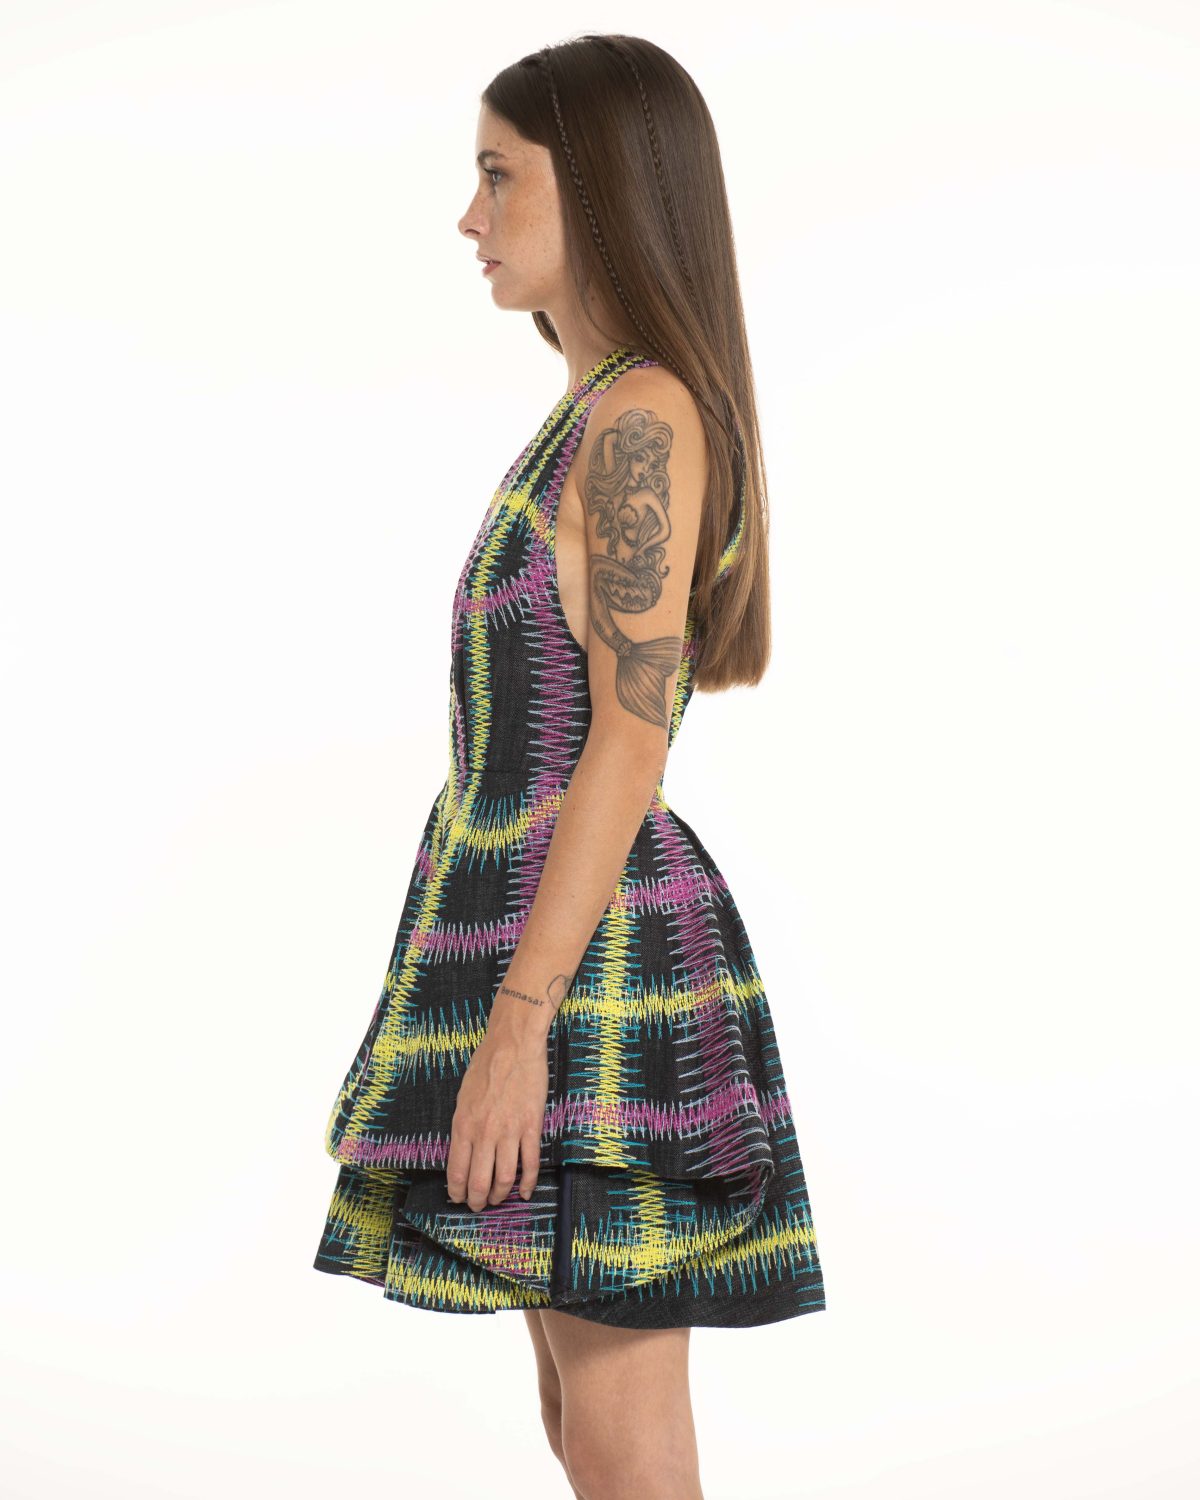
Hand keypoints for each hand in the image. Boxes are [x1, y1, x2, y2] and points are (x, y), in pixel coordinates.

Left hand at [446, 1029, 546, 1210]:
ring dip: (501, 1195)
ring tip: (499, 1200)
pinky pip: (530, 1163)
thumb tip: (463, 1153)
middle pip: (480, 1182)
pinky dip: (529, 1183)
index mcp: (463, 1126)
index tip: (459, 1199)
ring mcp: (509, 1132)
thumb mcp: (462, 1098)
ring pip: (505, 1178)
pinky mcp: (531, 1127)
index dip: (457, 1192)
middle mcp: (484, 1133)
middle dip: (478, 1201)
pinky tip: (526, 1191)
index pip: (457, 1172)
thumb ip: (462, 1127)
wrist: (513, 1045)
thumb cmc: (485, 1066)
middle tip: (479, 1206)